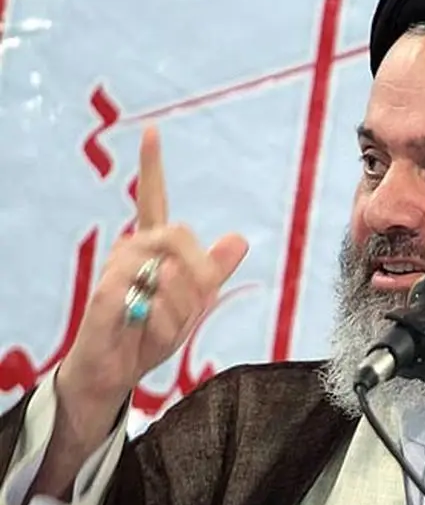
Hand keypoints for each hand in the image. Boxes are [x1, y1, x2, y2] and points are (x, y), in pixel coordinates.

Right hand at [54, 125, 248, 442]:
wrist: (115, 373)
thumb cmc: (147, 336)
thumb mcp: (193, 304)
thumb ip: (214, 272)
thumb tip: (239, 238)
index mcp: (151, 250)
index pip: (153, 200)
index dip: (152, 166)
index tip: (150, 131)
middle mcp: (131, 251)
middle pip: (182, 236)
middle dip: (200, 274)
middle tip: (193, 307)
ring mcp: (116, 269)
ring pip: (171, 266)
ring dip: (182, 303)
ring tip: (166, 325)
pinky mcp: (106, 292)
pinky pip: (149, 290)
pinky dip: (162, 316)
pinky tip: (147, 327)